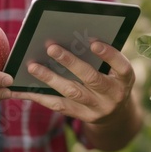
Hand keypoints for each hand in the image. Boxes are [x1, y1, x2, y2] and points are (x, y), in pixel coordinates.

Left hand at [11, 41, 135, 124]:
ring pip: (71, 92)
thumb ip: (102, 55)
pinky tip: (25, 88)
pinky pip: (59, 105)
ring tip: (33, 66)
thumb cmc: (112, 80)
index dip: (109, 55)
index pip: (121, 67)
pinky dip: (40, 95)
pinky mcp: (82, 116)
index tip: (93, 43)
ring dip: (50, 78)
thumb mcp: (116, 69)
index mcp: (125, 79)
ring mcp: (98, 109)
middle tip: (51, 48)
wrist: (116, 115)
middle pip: (91, 78)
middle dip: (71, 62)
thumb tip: (72, 35)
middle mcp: (114, 95)